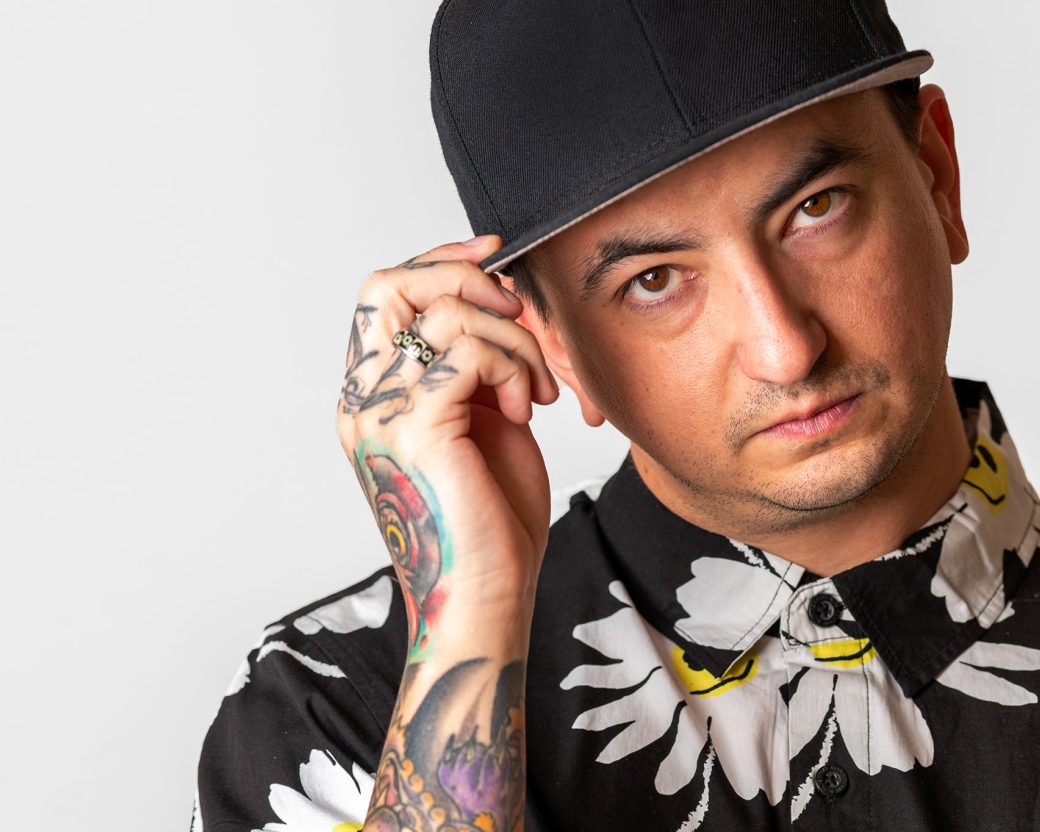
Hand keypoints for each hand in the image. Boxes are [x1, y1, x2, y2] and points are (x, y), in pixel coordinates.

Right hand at [336, 234, 557, 660]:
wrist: (488, 597)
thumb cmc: (493, 522)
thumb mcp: (484, 423)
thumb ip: (475, 367)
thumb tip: (500, 304)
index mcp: (373, 397)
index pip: (383, 293)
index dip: (439, 261)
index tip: (497, 257)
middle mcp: (362, 399)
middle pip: (387, 283)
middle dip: (464, 277)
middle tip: (516, 310)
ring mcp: (380, 412)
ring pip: (445, 312)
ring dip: (511, 339)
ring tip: (533, 390)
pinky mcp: (416, 427)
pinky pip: (468, 350)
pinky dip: (510, 366)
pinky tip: (522, 410)